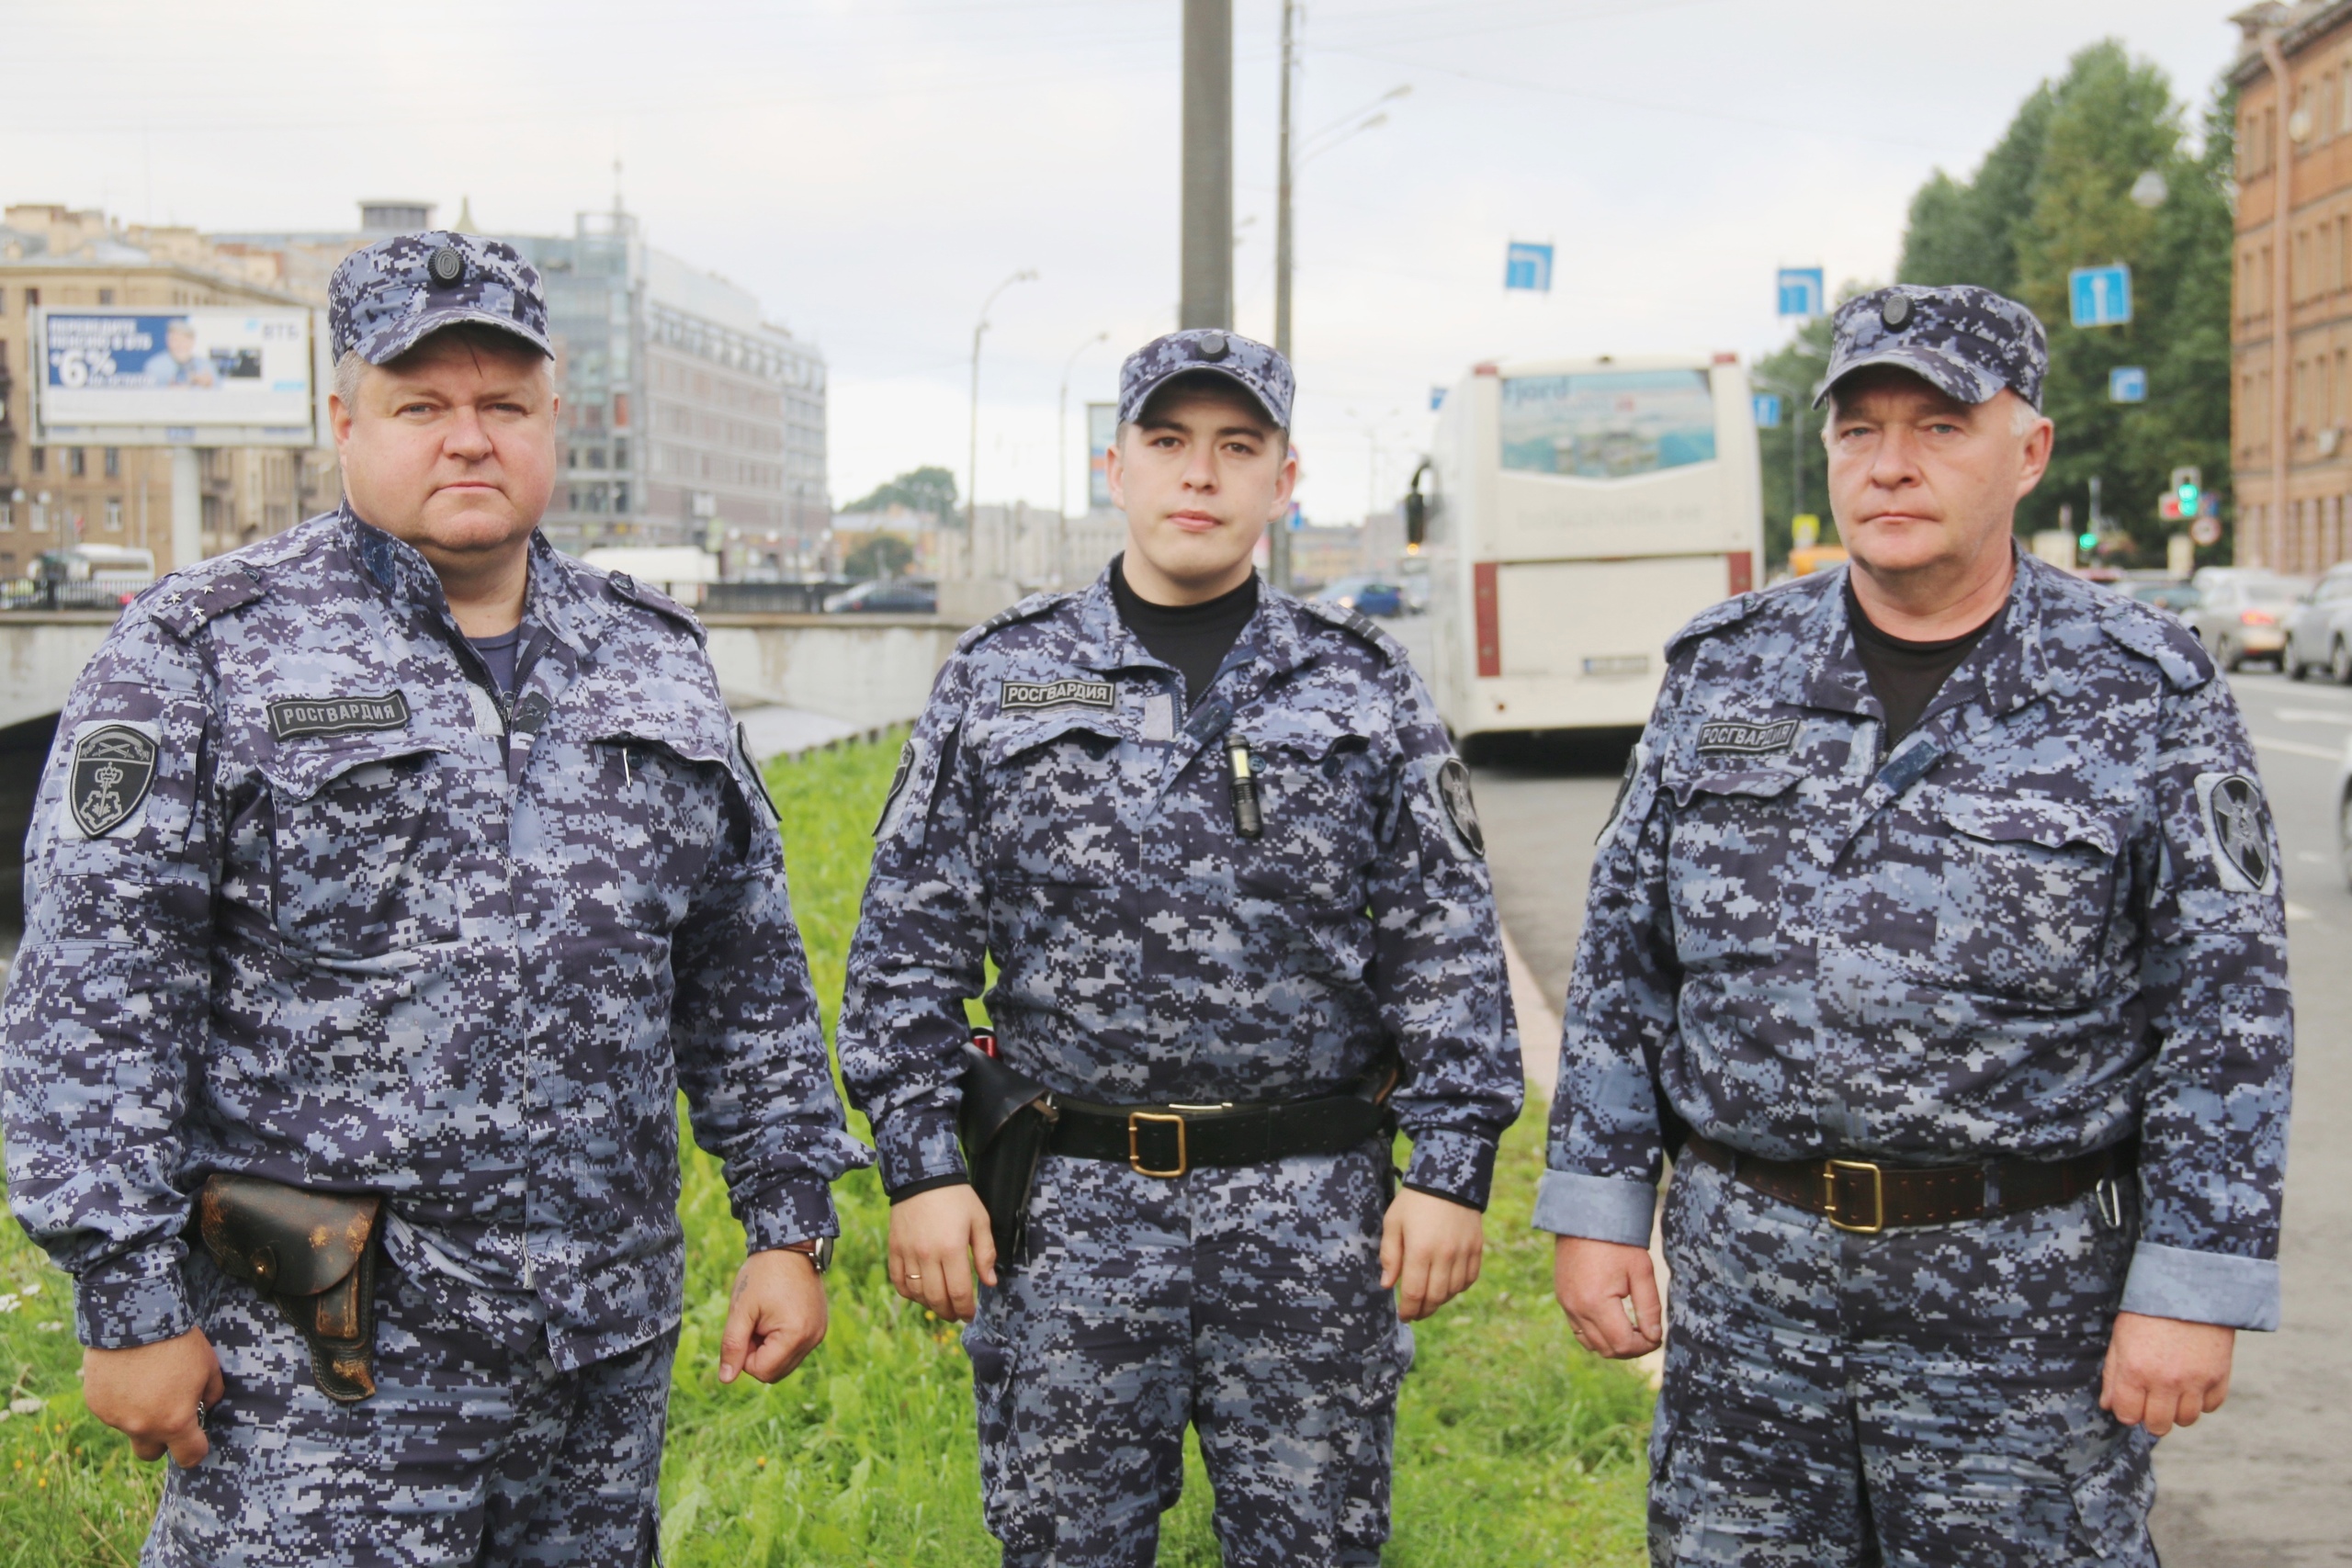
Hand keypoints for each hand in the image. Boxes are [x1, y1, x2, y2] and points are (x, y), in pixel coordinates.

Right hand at [83, 1327, 224, 1466]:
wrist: (135, 1319)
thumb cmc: (178, 1343)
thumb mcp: (209, 1367)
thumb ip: (211, 1395)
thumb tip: (204, 1408)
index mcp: (174, 1423)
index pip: (190, 1456)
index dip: (196, 1448)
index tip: (197, 1437)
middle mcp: (142, 1427)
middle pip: (151, 1453)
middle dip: (161, 1439)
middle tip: (168, 1411)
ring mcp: (115, 1418)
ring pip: (130, 1427)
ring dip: (138, 1413)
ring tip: (146, 1378)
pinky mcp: (96, 1404)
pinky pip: (111, 1410)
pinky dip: (120, 1399)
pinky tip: (127, 1373)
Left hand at [717, 1249, 828, 1384]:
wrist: (789, 1246)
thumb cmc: (762, 1274)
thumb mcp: (741, 1309)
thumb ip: (732, 1346)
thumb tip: (726, 1379)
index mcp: (795, 1335)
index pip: (761, 1372)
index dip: (745, 1354)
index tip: (746, 1325)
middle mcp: (813, 1339)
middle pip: (774, 1372)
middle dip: (757, 1352)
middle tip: (755, 1321)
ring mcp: (818, 1333)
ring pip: (784, 1363)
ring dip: (769, 1346)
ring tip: (766, 1316)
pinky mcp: (819, 1327)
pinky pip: (795, 1349)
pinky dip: (781, 1340)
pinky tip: (778, 1314)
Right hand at [887, 1184, 996, 1322]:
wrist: (924, 1177)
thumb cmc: (957, 1198)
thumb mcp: (979, 1220)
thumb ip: (986, 1253)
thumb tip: (989, 1283)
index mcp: (952, 1249)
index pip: (959, 1292)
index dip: (966, 1309)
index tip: (970, 1314)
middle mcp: (928, 1255)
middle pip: (937, 1299)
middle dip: (949, 1313)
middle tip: (957, 1314)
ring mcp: (908, 1253)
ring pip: (917, 1293)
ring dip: (930, 1305)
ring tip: (941, 1304)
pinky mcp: (895, 1248)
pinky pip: (898, 1281)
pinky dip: (909, 1293)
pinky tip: (920, 1293)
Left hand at [1381, 1188, 1484, 1321]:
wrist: (1448, 1178)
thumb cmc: (1414, 1201)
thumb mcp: (1393, 1223)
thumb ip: (1389, 1255)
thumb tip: (1387, 1285)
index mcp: (1420, 1250)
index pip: (1414, 1293)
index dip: (1408, 1309)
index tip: (1403, 1315)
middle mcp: (1445, 1255)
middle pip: (1435, 1297)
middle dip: (1423, 1311)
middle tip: (1414, 1313)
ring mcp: (1463, 1253)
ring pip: (1453, 1291)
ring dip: (1440, 1301)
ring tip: (1428, 1299)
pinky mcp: (1477, 1248)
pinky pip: (1469, 1279)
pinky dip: (1458, 1288)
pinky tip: (1447, 1286)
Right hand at [1553, 1235, 1662, 1358]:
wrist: (1585, 1216)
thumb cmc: (1617, 1241)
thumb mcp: (1641, 1271)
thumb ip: (1649, 1308)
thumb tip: (1654, 1337)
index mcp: (1596, 1303)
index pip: (1623, 1344)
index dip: (1644, 1346)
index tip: (1657, 1336)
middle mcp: (1577, 1309)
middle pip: (1607, 1349)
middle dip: (1631, 1348)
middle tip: (1647, 1333)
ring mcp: (1566, 1305)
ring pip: (1592, 1344)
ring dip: (1613, 1343)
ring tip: (1631, 1327)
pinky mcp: (1563, 1299)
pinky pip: (1579, 1331)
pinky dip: (1597, 1334)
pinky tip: (1613, 1320)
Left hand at [2101, 1311, 2233, 1435]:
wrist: (2189, 1286)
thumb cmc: (2147, 1310)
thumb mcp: (2120, 1337)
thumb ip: (2112, 1374)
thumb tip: (2108, 1406)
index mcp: (2135, 1370)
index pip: (2128, 1415)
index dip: (2127, 1411)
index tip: (2130, 1401)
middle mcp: (2165, 1381)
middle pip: (2159, 1425)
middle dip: (2151, 1418)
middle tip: (2151, 1401)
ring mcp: (2195, 1381)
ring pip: (2186, 1420)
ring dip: (2178, 1411)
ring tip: (2172, 1390)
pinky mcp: (2219, 1376)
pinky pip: (2212, 1406)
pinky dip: (2202, 1400)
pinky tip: (2193, 1382)